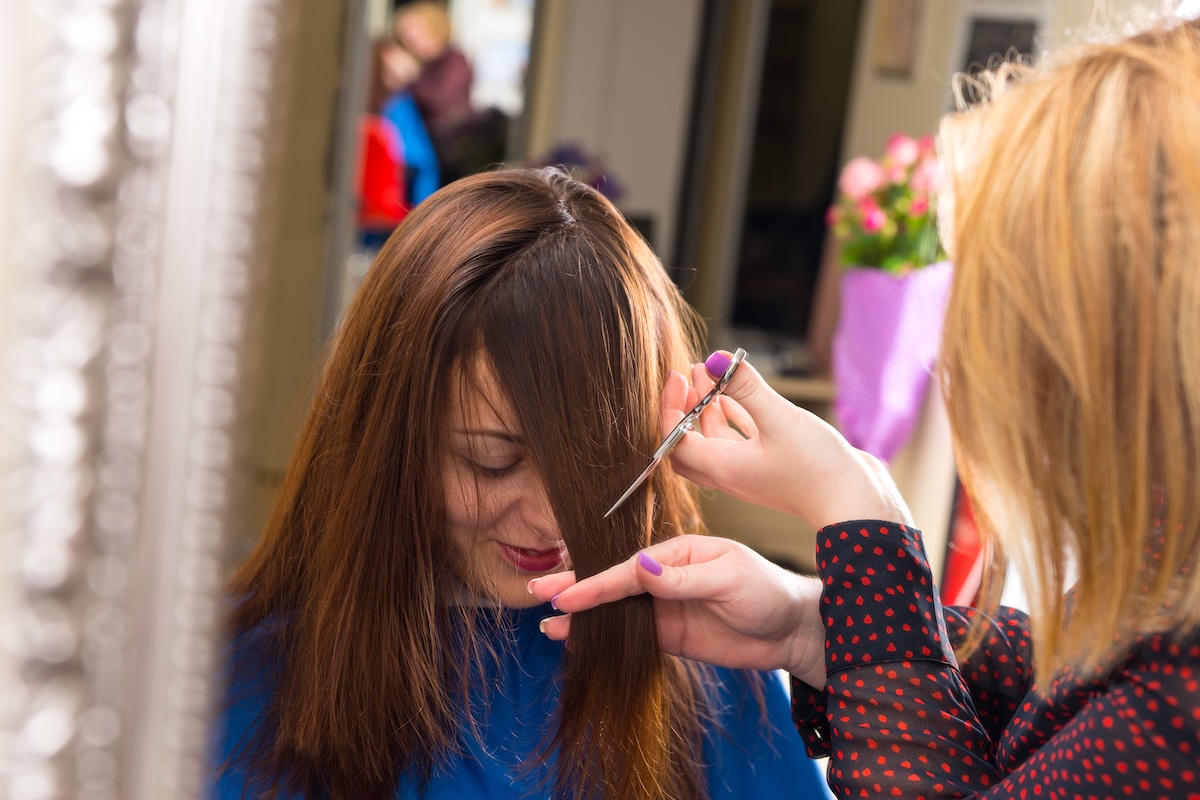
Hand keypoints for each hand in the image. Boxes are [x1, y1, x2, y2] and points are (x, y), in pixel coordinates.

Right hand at [528, 534, 827, 687]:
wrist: (793, 632)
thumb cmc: (767, 593)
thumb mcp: (728, 579)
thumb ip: (682, 578)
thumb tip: (640, 567)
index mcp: (678, 552)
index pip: (628, 569)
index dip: (596, 582)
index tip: (567, 594)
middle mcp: (665, 576)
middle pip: (612, 582)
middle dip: (575, 587)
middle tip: (536, 592)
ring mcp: (665, 606)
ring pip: (615, 610)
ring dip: (583, 616)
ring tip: (547, 622)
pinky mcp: (669, 634)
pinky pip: (629, 634)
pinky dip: (603, 636)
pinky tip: (577, 640)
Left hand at [666, 351, 913, 530]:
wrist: (856, 506)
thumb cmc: (819, 470)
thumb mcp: (780, 419)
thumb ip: (746, 388)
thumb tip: (717, 359)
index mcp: (723, 468)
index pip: (675, 439)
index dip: (670, 407)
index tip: (677, 376)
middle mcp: (731, 473)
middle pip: (688, 443)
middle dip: (683, 408)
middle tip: (687, 377)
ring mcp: (751, 471)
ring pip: (715, 440)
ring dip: (707, 408)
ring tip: (710, 373)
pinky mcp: (771, 467)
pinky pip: (740, 441)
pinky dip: (732, 417)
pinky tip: (735, 398)